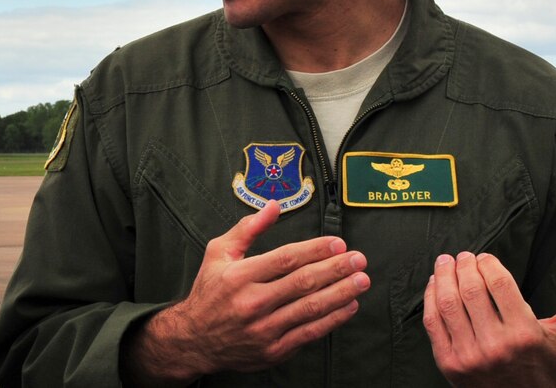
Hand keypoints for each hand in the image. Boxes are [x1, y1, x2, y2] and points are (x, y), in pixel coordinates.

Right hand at [120, 200, 369, 385]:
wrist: (195, 339)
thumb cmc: (208, 292)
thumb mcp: (218, 253)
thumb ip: (247, 228)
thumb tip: (274, 206)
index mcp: (238, 275)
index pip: (285, 259)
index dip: (315, 250)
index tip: (337, 243)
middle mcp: (252, 302)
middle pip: (303, 282)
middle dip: (335, 269)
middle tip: (357, 259)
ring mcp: (264, 328)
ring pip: (311, 308)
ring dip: (341, 293)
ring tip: (361, 280)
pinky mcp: (274, 350)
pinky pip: (310, 332)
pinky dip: (333, 319)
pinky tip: (348, 306)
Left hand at [423, 251, 555, 386]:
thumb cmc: (536, 369)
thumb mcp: (550, 341)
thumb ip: (547, 315)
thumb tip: (546, 287)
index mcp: (523, 334)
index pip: (499, 283)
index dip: (488, 263)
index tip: (484, 258)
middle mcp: (495, 344)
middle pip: (470, 289)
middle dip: (463, 265)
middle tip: (461, 257)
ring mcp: (469, 354)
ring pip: (447, 302)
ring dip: (443, 276)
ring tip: (445, 265)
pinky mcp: (448, 362)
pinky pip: (432, 321)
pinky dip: (429, 298)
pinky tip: (433, 286)